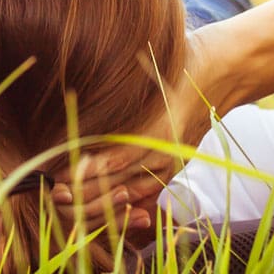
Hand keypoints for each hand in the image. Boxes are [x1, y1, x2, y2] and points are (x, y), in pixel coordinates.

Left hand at [48, 29, 233, 223]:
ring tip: (69, 200)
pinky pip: (146, 194)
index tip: (57, 176)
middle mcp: (164, 154)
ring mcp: (171, 164)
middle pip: (118, 185)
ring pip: (130, 195)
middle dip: (84, 193)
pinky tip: (102, 207)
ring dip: (98, 202)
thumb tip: (77, 95)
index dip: (84, 173)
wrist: (220, 74)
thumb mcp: (147, 72)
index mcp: (157, 132)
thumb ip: (119, 91)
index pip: (115, 162)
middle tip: (54, 192)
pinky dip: (123, 204)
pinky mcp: (174, 167)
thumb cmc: (178, 65)